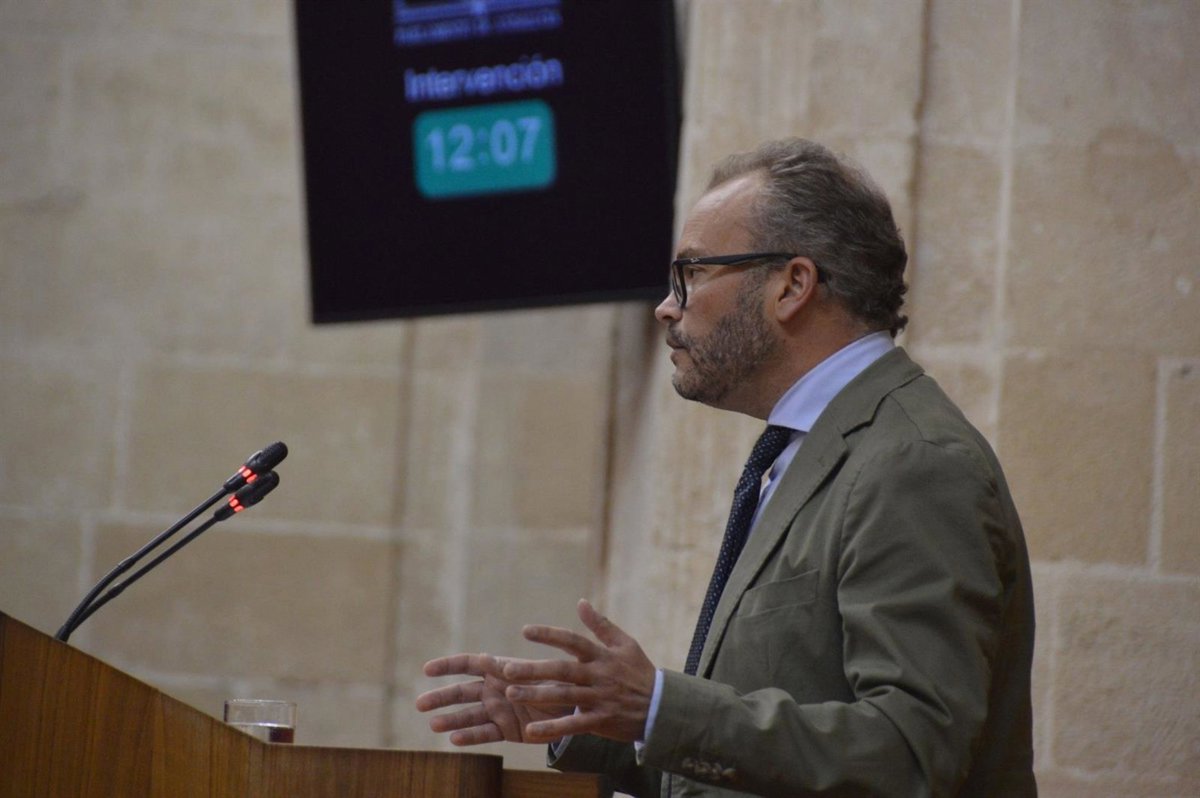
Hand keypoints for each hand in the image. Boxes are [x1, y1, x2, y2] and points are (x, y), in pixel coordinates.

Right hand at [416, 652, 572, 745]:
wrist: (577, 705)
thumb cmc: (560, 680)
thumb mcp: (540, 670)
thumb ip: (516, 668)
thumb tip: (489, 660)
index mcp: (500, 669)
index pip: (468, 664)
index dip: (448, 665)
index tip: (427, 669)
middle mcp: (494, 689)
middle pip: (462, 692)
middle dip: (441, 696)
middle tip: (419, 704)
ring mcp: (498, 710)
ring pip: (469, 715)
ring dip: (451, 719)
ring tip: (433, 725)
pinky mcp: (507, 730)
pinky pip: (485, 733)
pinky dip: (470, 737)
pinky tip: (453, 740)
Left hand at [501, 599, 655, 743]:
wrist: (662, 707)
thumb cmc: (640, 672)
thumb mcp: (626, 644)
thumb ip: (601, 625)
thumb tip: (580, 603)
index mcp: (602, 655)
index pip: (573, 641)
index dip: (550, 635)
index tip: (525, 631)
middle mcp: (598, 676)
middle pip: (562, 670)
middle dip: (534, 669)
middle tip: (506, 669)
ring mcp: (599, 699)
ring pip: (564, 697)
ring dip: (536, 695)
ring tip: (510, 693)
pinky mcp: (600, 722)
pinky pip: (573, 726)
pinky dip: (553, 730)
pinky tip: (531, 731)